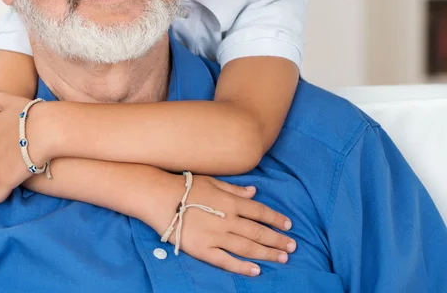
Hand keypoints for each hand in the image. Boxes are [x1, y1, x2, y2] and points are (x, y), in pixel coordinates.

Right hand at [148, 174, 295, 276]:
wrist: (160, 197)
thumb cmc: (186, 186)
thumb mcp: (212, 181)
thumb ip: (235, 189)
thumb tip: (255, 192)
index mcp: (230, 201)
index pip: (259, 211)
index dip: (276, 219)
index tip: (289, 226)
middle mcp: (227, 219)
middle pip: (258, 231)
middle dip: (277, 240)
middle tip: (292, 247)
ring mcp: (215, 235)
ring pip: (247, 247)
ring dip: (267, 253)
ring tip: (282, 258)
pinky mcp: (203, 249)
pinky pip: (226, 260)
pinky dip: (243, 266)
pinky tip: (256, 270)